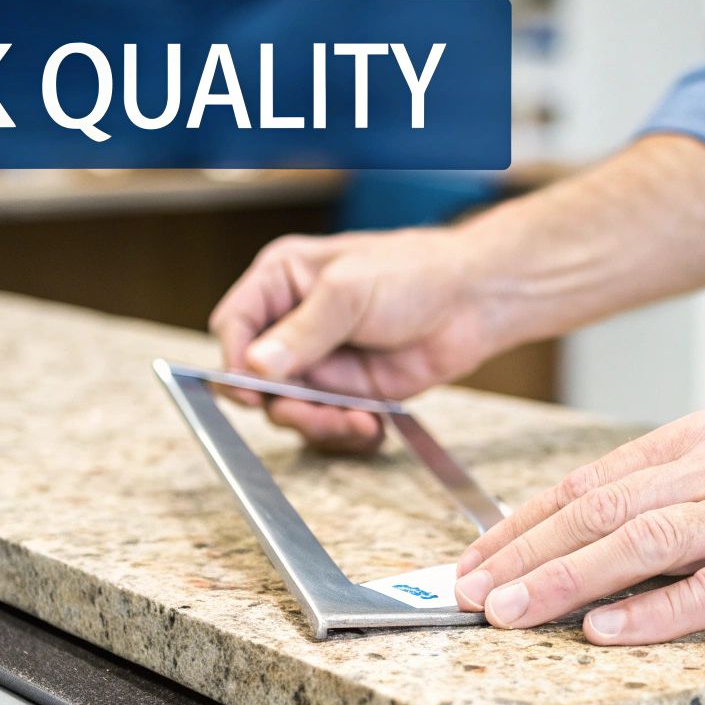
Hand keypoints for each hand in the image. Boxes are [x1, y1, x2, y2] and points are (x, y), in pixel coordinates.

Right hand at [208, 226, 513, 450]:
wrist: (472, 300)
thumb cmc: (413, 273)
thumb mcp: (348, 293)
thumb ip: (300, 332)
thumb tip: (253, 365)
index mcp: (281, 281)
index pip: (233, 325)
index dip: (232, 360)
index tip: (248, 389)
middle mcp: (293, 323)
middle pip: (255, 379)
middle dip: (284, 403)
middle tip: (316, 413)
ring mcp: (320, 361)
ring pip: (290, 408)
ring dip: (318, 423)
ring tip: (356, 422)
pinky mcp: (348, 390)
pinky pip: (327, 422)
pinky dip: (344, 431)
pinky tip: (371, 426)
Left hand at [452, 411, 704, 644]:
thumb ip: (671, 498)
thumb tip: (580, 539)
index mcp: (700, 440)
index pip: (589, 485)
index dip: (520, 526)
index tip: (470, 564)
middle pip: (604, 510)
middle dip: (526, 555)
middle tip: (469, 596)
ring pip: (650, 541)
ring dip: (571, 579)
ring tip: (516, 611)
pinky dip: (661, 609)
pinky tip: (613, 628)